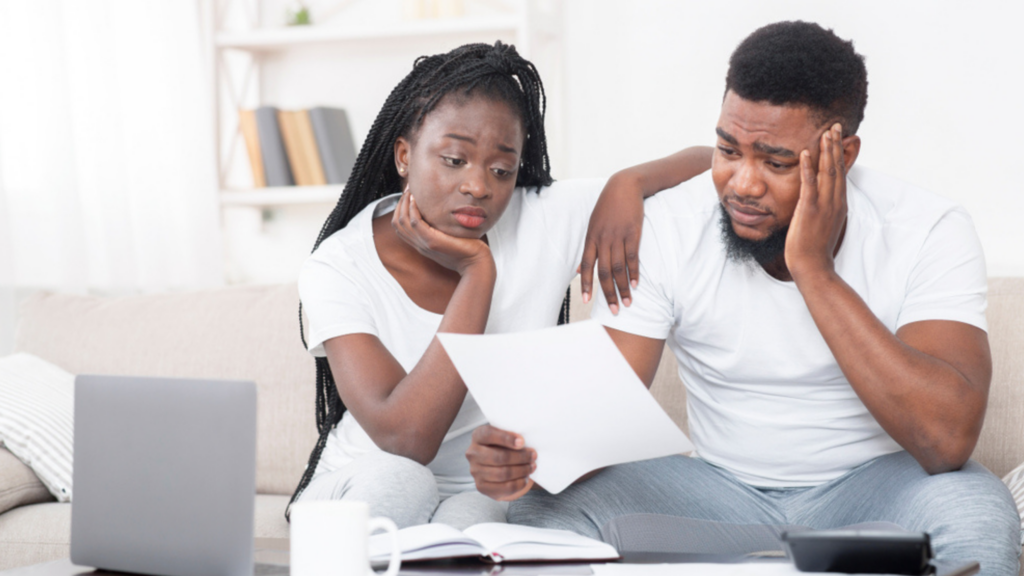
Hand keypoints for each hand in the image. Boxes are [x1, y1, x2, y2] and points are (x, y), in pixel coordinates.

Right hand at [392, 187, 492, 275]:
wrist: (476, 263)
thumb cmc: (467, 248)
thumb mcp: (448, 237)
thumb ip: (440, 228)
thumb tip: (440, 211)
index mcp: (421, 243)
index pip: (399, 226)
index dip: (400, 209)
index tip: (408, 195)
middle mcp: (419, 244)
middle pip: (397, 222)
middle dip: (400, 203)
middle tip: (408, 189)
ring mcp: (424, 243)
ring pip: (402, 222)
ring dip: (404, 204)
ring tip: (410, 192)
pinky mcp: (432, 241)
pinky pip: (415, 223)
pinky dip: (413, 210)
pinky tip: (416, 200)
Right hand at [465, 425, 536, 500]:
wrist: (493, 466)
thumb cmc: (501, 447)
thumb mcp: (504, 437)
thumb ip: (511, 437)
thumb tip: (524, 443)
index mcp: (478, 436)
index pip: (488, 434)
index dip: (506, 438)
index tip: (522, 442)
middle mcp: (473, 453)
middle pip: (499, 457)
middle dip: (520, 457)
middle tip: (533, 456)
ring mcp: (475, 471)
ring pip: (503, 473)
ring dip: (522, 470)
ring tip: (531, 466)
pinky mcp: (481, 486)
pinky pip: (505, 487)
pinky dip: (519, 482)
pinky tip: (525, 477)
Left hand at [578, 174, 643, 314]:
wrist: (624, 186)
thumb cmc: (607, 207)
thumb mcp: (593, 226)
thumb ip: (588, 249)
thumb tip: (579, 271)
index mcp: (591, 238)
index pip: (587, 266)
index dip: (587, 285)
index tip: (587, 301)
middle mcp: (603, 239)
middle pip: (604, 271)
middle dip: (608, 293)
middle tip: (614, 310)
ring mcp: (618, 236)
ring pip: (619, 268)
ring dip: (623, 287)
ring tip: (627, 302)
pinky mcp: (633, 233)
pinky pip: (632, 257)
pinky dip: (634, 272)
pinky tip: (636, 284)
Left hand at [785, 123, 847, 281]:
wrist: (813, 267)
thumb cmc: (814, 248)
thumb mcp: (824, 224)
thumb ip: (826, 208)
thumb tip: (823, 200)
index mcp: (838, 204)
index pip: (841, 173)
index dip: (840, 154)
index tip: (838, 137)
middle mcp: (835, 202)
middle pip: (838, 168)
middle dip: (836, 145)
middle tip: (835, 125)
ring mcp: (824, 205)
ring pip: (828, 172)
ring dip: (826, 151)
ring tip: (825, 132)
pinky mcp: (809, 210)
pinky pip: (809, 185)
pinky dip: (807, 167)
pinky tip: (804, 153)